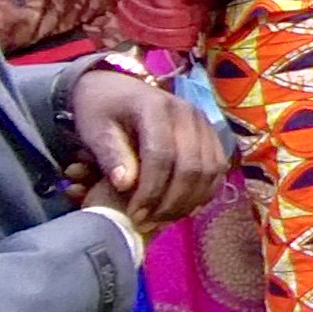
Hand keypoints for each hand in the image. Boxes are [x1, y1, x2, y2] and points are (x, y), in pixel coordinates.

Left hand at [66, 68, 227, 233]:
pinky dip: (204, 191)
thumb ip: (111, 155)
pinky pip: (217, 168)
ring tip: (164, 219)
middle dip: (172, 201)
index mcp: (157, 107)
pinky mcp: (211, 134)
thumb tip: (126, 185)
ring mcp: (204, 123)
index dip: (150, 190)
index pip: (162, 155)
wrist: (114, 88)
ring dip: (190, 200)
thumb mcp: (95, 129)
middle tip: (149, 223)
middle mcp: (189, 113)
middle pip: (192, 166)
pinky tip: (183, 206)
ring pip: (210, 170)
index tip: (134, 215)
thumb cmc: (100, 110)